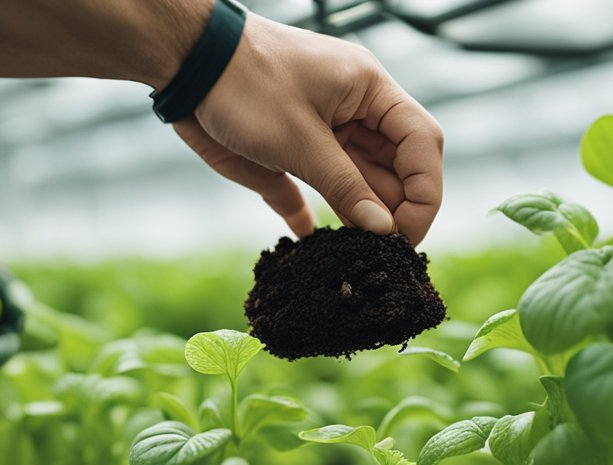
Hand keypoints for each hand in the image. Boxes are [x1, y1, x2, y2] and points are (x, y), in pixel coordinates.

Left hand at [174, 14, 443, 243]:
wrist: (187, 64)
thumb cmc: (245, 84)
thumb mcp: (300, 140)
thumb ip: (346, 186)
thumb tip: (385, 229)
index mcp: (370, 91)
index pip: (421, 143)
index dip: (425, 192)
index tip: (408, 234)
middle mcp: (354, 112)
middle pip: (396, 167)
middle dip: (396, 209)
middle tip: (384, 251)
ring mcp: (323, 134)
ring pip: (359, 182)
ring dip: (361, 217)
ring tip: (359, 253)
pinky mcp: (290, 154)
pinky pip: (317, 191)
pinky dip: (317, 217)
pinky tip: (314, 240)